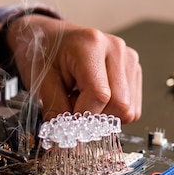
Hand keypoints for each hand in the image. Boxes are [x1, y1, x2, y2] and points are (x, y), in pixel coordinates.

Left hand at [5, 14, 141, 121]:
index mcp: (90, 45)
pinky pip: (132, 106)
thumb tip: (68, 138)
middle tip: (72, 110)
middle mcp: (115, 49)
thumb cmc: (43, 54)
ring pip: (129, 109)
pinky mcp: (133, 69)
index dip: (83, 118)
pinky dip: (111, 111)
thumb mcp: (40, 81)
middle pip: (120, 104)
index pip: (99, 95)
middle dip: (94, 117)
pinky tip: (94, 99)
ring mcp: (128, 58)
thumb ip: (56, 109)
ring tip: (81, 100)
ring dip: (103, 115)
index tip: (68, 128)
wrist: (49, 36)